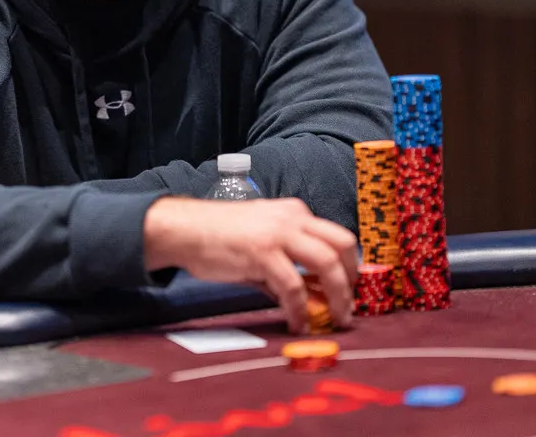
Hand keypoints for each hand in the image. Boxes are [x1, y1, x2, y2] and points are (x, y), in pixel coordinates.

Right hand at [143, 197, 357, 334]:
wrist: (183, 230)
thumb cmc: (218, 236)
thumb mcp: (260, 241)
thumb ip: (287, 264)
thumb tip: (311, 297)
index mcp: (294, 212)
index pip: (337, 236)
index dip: (349, 265)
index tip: (349, 289)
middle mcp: (292, 218)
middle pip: (342, 245)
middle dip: (351, 279)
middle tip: (347, 305)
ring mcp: (278, 234)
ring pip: (327, 264)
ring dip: (337, 297)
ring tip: (334, 320)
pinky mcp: (262, 253)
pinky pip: (294, 288)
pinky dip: (300, 310)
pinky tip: (297, 323)